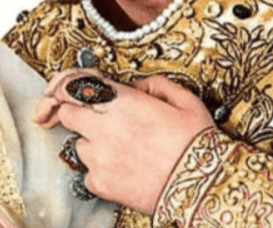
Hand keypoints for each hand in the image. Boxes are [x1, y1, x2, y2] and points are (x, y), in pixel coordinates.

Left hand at [35, 70, 213, 215]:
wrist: (205, 188)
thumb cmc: (199, 146)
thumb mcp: (186, 102)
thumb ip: (157, 85)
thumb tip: (140, 85)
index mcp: (124, 102)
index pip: (78, 86)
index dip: (75, 88)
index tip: (74, 91)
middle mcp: (106, 127)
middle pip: (67, 112)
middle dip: (77, 113)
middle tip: (93, 118)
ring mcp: (100, 157)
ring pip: (77, 143)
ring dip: (91, 142)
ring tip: (118, 148)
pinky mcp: (100, 183)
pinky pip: (87, 172)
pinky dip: (99, 170)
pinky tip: (122, 168)